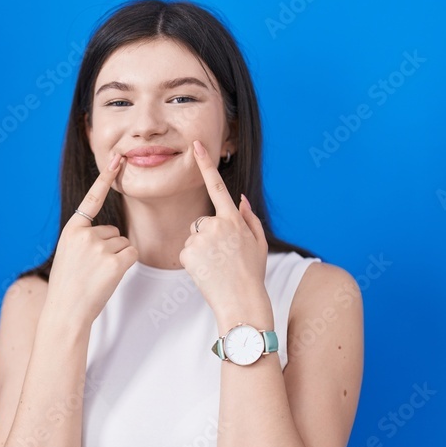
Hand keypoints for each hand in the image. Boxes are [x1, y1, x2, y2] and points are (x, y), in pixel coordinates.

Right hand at [46, 153, 137, 324]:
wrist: (65, 311)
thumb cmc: (68, 285)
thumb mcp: (69, 253)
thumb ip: (85, 237)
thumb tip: (111, 232)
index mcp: (72, 229)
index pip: (93, 198)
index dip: (106, 177)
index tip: (118, 158)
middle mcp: (86, 234)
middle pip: (113, 230)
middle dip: (109, 248)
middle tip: (92, 269)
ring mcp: (100, 248)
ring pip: (123, 243)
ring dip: (117, 258)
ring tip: (97, 275)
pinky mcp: (115, 262)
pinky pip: (131, 254)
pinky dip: (126, 265)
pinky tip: (110, 276)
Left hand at [179, 140, 270, 325]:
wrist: (241, 300)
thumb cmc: (251, 273)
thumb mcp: (258, 242)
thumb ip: (249, 217)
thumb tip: (239, 198)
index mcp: (233, 219)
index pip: (217, 186)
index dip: (206, 164)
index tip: (196, 145)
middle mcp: (216, 224)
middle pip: (203, 221)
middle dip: (209, 236)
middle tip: (223, 257)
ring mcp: (200, 239)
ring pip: (194, 237)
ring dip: (201, 249)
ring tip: (216, 265)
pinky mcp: (187, 253)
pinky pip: (187, 252)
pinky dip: (194, 261)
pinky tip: (207, 271)